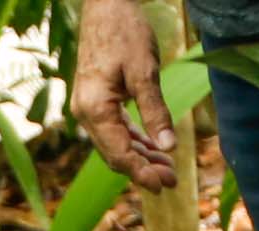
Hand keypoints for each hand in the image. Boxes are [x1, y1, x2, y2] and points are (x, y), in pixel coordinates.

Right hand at [71, 0, 181, 190]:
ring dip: (140, 157)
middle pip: (115, 154)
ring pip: (115, 144)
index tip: (163, 185)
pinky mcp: (96, 101)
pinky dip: (133, 141)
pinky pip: (114, 130)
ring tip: (167, 168)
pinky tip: (152, 148)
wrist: (106, 5)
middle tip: (172, 181)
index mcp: (95, 109)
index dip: (142, 173)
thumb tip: (169, 147)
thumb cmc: (125, 32)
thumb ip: (156, 112)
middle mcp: (86, 114)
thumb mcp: (145, 72)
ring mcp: (88, 108)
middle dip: (144, 169)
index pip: (119, 153)